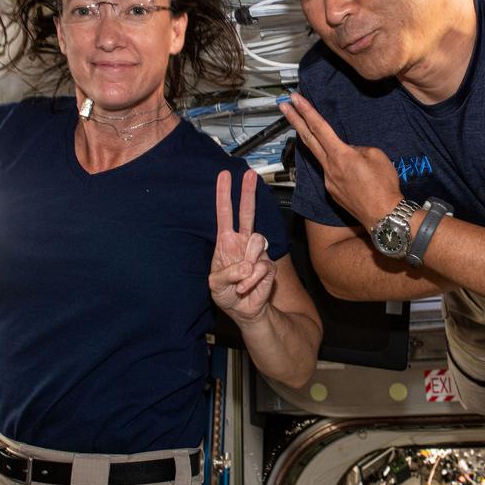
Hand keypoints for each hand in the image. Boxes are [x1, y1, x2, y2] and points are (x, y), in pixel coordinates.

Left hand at [209, 169, 274, 323]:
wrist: (244, 311)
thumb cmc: (227, 294)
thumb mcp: (215, 285)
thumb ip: (226, 274)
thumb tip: (246, 266)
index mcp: (226, 242)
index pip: (225, 214)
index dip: (224, 195)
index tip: (224, 176)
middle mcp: (243, 243)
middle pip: (247, 212)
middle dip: (247, 192)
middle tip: (249, 174)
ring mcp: (257, 253)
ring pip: (258, 240)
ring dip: (247, 262)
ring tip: (240, 279)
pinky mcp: (268, 266)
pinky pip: (262, 267)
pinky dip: (251, 280)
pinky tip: (246, 288)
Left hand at [281, 93, 402, 228]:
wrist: (384, 215)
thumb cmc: (384, 187)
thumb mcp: (377, 156)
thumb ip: (358, 148)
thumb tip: (350, 150)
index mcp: (341, 155)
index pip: (319, 127)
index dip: (306, 111)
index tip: (294, 99)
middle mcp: (330, 167)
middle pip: (308, 138)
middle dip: (295, 120)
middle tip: (284, 106)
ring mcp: (329, 181)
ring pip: (320, 156)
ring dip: (313, 141)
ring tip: (309, 130)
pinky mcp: (333, 191)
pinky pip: (332, 171)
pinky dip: (336, 164)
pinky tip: (350, 168)